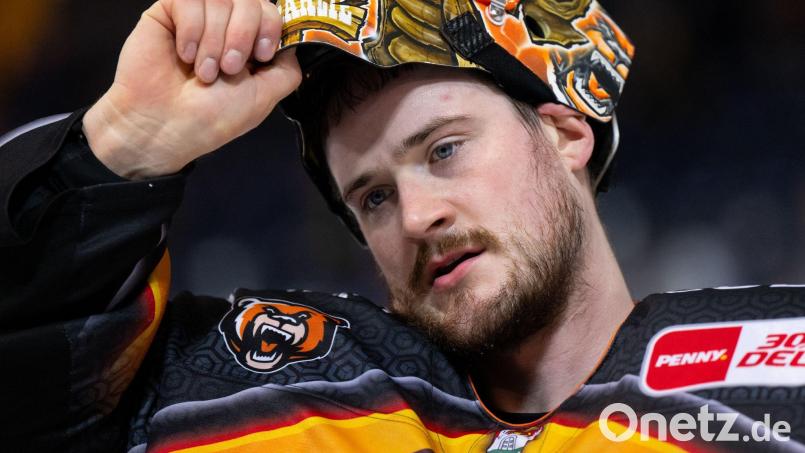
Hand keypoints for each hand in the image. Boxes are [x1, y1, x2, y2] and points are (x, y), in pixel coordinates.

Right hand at [83, 0, 301, 178]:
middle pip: (250, 1)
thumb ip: (286, 69)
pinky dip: (191, 30)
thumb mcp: (263, 97)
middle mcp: (226, 26)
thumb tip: (291, 43)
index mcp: (249, 44)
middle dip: (241, 36)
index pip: (270, 11)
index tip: (260, 56)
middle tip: (227, 69)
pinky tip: (184, 55)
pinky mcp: (169, 12)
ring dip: (214, 40)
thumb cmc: (212, 118)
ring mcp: (198, 17)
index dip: (269, 27)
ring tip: (203, 72)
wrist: (164, 126)